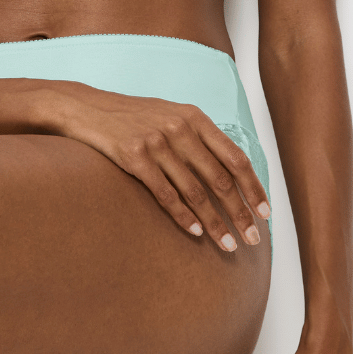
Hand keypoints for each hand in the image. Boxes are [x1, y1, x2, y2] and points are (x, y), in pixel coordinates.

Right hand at [46, 82, 269, 251]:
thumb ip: (199, 136)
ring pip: (196, 192)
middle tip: (252, 238)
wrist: (87, 108)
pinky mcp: (134, 157)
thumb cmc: (132, 116)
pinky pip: (166, 195)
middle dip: (240, 212)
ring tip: (228, 244)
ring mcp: (157, 142)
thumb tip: (231, 169)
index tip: (265, 213)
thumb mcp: (170, 114)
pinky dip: (184, 217)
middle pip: (220, 179)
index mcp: (194, 117)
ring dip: (216, 222)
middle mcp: (179, 128)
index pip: (235, 157)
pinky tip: (196, 232)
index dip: (253, 188)